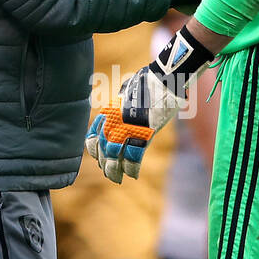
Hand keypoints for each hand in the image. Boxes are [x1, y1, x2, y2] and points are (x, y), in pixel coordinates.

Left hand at [85, 26, 212, 182]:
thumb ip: (122, 100)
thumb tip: (121, 103)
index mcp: (109, 111)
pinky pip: (134, 157)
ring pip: (116, 156)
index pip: (94, 135)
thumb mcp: (127, 89)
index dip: (94, 149)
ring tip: (116, 179)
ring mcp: (128, 129)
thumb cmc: (149, 81)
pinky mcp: (144, 134)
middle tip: (108, 173)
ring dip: (115, 170)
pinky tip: (132, 175)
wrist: (163, 79)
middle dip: (105, 163)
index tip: (96, 157)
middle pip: (104, 149)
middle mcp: (114, 121)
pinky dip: (132, 168)